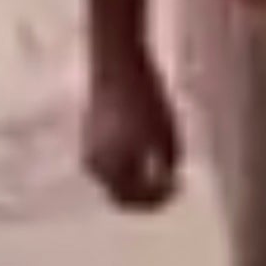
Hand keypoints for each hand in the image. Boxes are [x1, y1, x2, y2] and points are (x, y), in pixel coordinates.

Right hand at [79, 57, 184, 214]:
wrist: (118, 65)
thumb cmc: (145, 101)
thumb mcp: (167, 136)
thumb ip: (168, 165)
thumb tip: (168, 181)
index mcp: (112, 170)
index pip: (134, 200)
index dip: (157, 199)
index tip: (176, 189)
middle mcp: (95, 166)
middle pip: (120, 193)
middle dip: (144, 193)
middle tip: (168, 185)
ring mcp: (89, 150)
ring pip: (113, 178)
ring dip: (134, 179)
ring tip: (158, 168)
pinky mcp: (89, 135)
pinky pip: (108, 162)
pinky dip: (125, 164)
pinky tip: (143, 152)